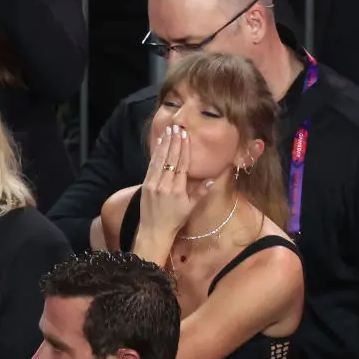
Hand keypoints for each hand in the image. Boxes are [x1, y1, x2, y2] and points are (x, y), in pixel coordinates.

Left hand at [136, 125, 196, 251]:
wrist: (154, 231)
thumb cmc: (175, 220)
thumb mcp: (191, 207)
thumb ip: (201, 192)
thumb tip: (213, 178)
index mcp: (177, 190)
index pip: (181, 165)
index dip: (183, 149)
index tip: (185, 136)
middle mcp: (164, 185)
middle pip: (170, 159)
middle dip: (174, 142)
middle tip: (178, 127)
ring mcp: (153, 184)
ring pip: (159, 160)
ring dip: (164, 144)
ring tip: (168, 131)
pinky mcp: (145, 185)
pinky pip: (151, 166)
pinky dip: (155, 154)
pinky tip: (159, 144)